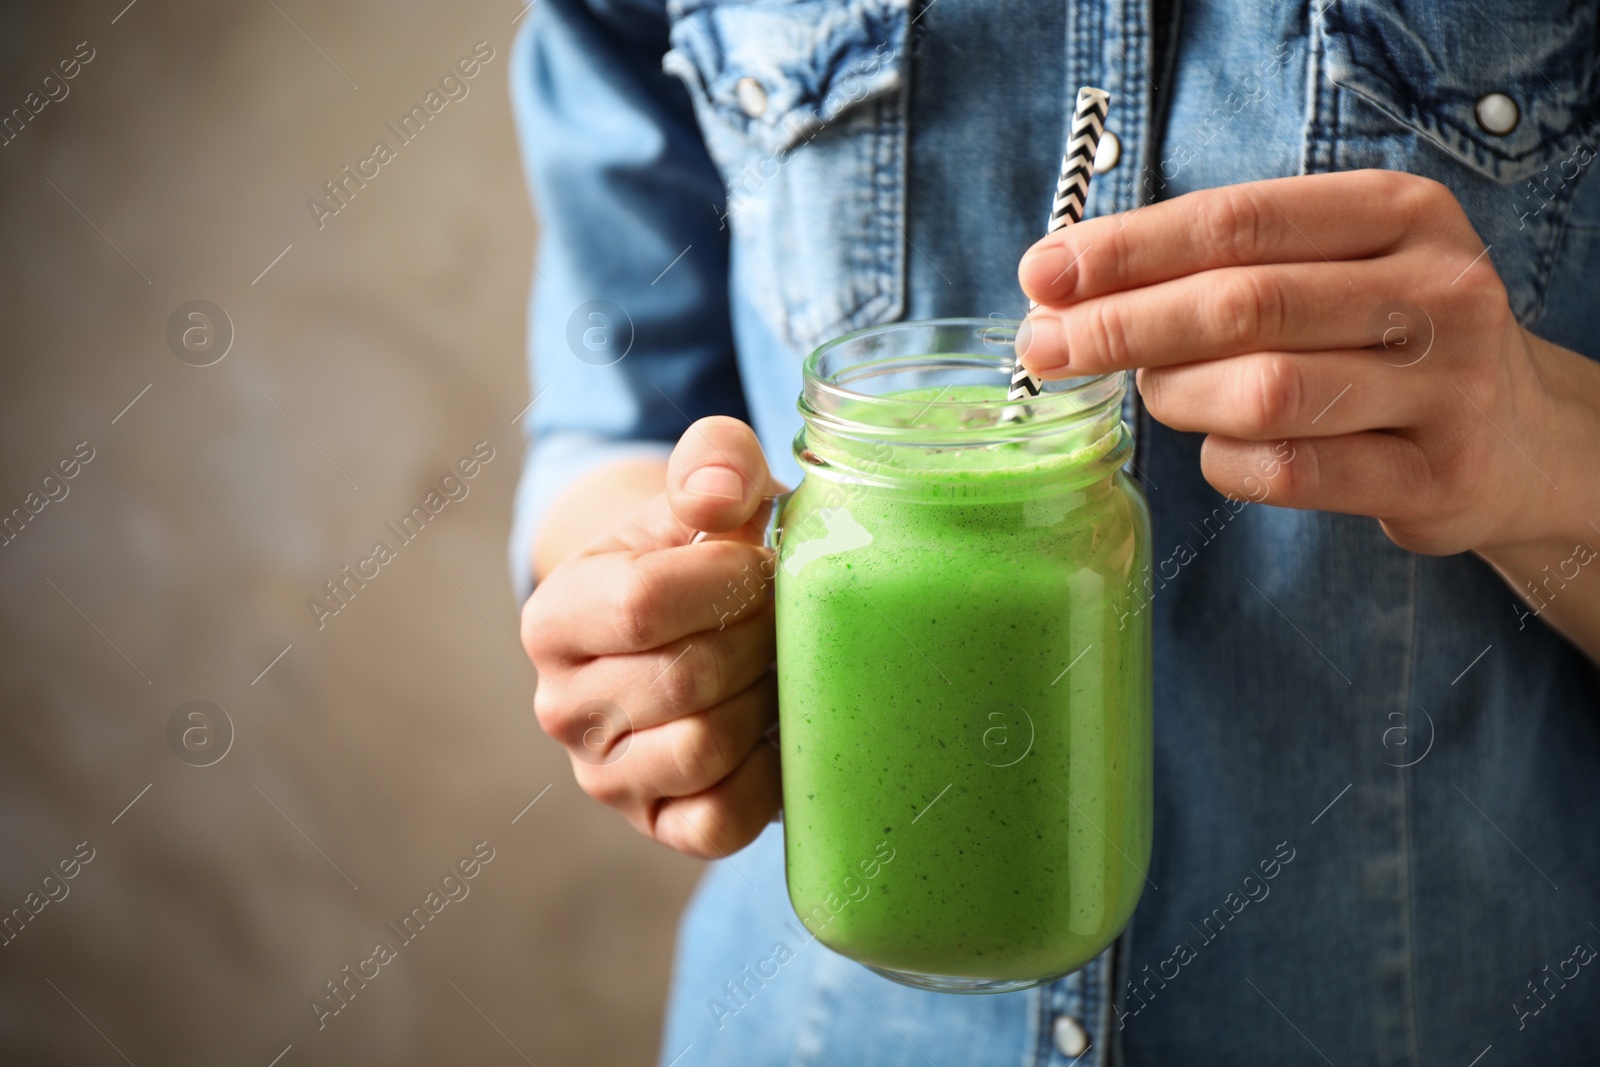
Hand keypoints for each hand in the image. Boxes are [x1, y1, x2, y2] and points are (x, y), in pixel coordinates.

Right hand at [521, 417, 784, 856]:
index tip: (764, 562)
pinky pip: (721, 819)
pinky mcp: (659, 827)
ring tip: (781, 664)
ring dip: (765, 699)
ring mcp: (606, 777)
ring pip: (704, 747)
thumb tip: (722, 495)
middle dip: (760, 639)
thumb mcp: (706, 491)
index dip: (728, 580)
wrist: (702, 631)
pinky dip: (768, 776)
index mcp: (555, 617)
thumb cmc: (707, 554)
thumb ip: (715, 462)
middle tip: (787, 616)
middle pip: (685, 678)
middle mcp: (563, 706)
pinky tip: (777, 728)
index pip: (644, 603)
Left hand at [1015, 170, 1599, 568]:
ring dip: (1177, 397)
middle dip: (1123, 327)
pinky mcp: (1434, 477)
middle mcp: (1436, 291)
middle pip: (1243, 305)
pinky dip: (1226, 462)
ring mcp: (1446, 388)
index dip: (1128, 250)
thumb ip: (1218, 266)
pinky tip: (1220, 447)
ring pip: (1262, 392)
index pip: (1239, 222)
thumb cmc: (1381, 339)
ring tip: (1156, 394)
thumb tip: (1062, 285)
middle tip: (1046, 347)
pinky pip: (1288, 472)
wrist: (1514, 435)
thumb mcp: (1328, 268)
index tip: (1044, 274)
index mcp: (1400, 214)